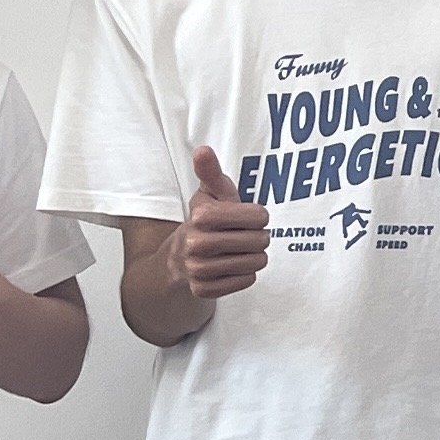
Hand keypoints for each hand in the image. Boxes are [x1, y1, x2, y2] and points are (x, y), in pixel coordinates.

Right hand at [163, 146, 268, 301]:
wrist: (179, 256)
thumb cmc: (205, 220)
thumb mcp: (210, 194)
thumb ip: (211, 172)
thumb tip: (203, 150)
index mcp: (201, 216)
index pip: (259, 217)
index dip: (258, 216)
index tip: (247, 216)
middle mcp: (196, 244)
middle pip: (260, 240)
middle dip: (258, 236)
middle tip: (244, 234)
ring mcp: (198, 269)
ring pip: (256, 262)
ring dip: (254, 256)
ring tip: (239, 249)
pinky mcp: (204, 289)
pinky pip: (246, 281)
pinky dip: (245, 274)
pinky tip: (231, 265)